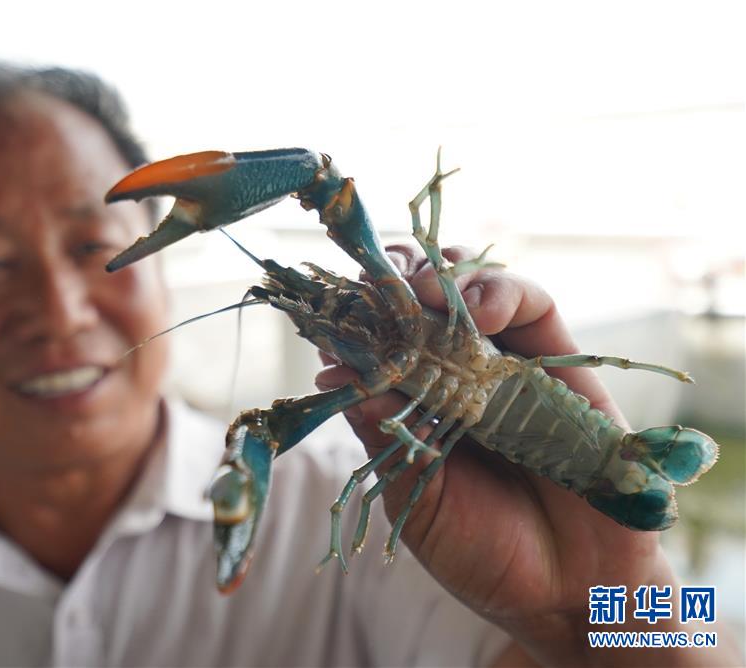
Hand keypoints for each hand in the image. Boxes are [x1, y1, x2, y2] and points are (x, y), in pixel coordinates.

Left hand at [316, 246, 732, 666]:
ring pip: (474, 286)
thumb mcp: (415, 494)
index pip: (382, 337)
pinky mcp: (561, 363)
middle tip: (378, 286)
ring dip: (444, 276)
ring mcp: (508, 365)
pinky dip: (501, 293)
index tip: (335, 309)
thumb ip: (383, 432)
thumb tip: (333, 374)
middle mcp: (458, 374)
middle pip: (425, 297)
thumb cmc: (482, 550)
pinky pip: (534, 306)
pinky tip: (477, 311)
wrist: (565, 593)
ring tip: (424, 294)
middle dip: (397, 277)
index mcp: (417, 402)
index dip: (359, 315)